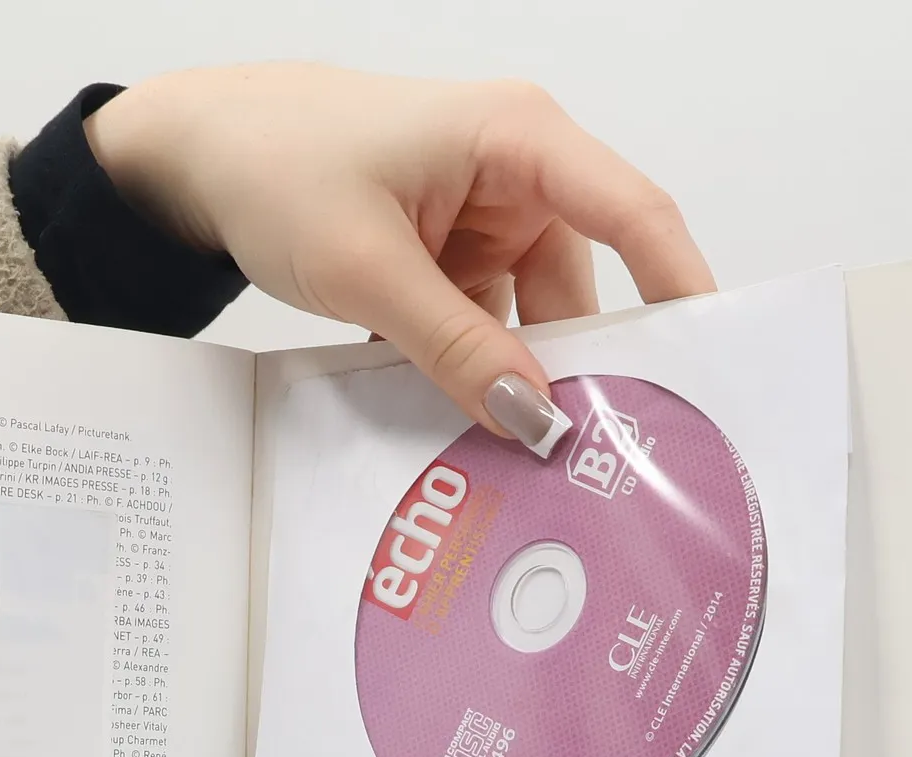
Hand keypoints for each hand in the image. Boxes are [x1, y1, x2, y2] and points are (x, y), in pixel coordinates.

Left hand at [86, 64, 713, 454]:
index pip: (634, 215)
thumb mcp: (368, 268)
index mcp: (517, 140)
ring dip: (514, 385)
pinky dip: (471, 376)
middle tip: (595, 459)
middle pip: (584, 287)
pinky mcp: (448, 261)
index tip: (710, 364)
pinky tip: (465, 431)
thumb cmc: (277, 163)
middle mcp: (515, 176)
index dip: (683, 290)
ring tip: (518, 462)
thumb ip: (455, 347)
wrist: (201, 157)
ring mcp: (482, 222)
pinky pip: (483, 330)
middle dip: (584, 371)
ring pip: (528, 323)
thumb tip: (530, 416)